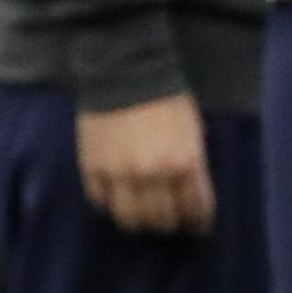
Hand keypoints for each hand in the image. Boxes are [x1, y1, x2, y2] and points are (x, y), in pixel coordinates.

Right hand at [77, 92, 214, 236]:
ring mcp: (120, 173)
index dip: (198, 221)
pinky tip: (117, 197)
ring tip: (142, 216)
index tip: (196, 225)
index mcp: (184, 163)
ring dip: (140, 222)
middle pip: (162, 220)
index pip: (195, 210)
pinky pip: (101, 202)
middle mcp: (153, 174)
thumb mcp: (193, 130)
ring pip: (130, 219)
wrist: (124, 68)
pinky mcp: (92, 167)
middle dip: (170, 224)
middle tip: (169, 220)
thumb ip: (193, 165)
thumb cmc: (165, 96)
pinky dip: (110, 204)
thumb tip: (190, 193)